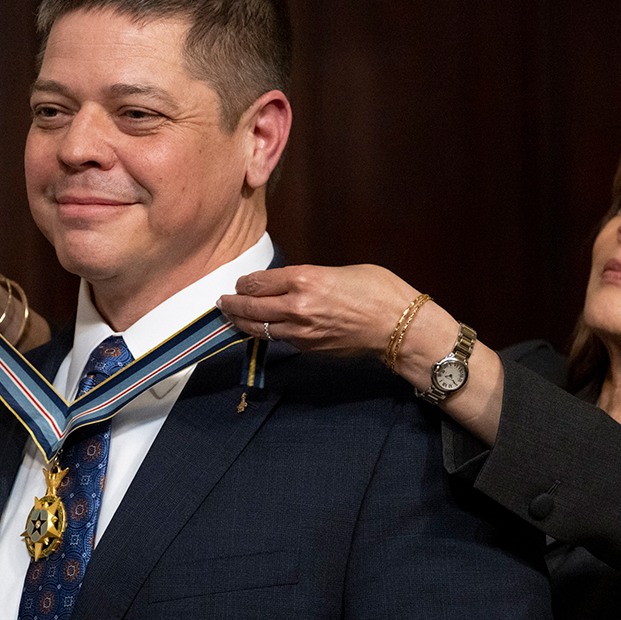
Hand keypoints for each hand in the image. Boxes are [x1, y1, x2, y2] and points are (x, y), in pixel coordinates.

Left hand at [218, 264, 419, 357]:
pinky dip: (266, 333)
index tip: (240, 283)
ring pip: (260, 327)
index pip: (259, 282)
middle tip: (222, 302)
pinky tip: (262, 329)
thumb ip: (311, 277)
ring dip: (242, 322)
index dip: (244, 283)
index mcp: (305, 279)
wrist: (399, 328)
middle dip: (233, 304)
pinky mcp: (309, 348)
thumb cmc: (379, 292)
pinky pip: (280, 339)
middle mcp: (297, 306)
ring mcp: (301, 331)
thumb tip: (292, 284)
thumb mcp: (341, 271)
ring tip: (232, 317)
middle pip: (251, 306)